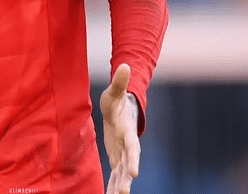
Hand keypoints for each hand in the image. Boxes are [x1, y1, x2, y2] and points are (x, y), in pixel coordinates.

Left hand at [99, 64, 139, 193]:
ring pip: (121, 173)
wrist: (120, 110)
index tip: (134, 173)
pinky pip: (115, 175)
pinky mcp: (117, 157)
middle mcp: (127, 145)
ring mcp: (122, 153)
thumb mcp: (115, 92)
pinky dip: (113, 185)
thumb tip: (124, 65)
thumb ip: (119, 82)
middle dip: (126, 179)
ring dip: (119, 186)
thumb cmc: (117, 100)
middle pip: (128, 164)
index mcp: (127, 131)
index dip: (133, 160)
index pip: (132, 147)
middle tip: (125, 191)